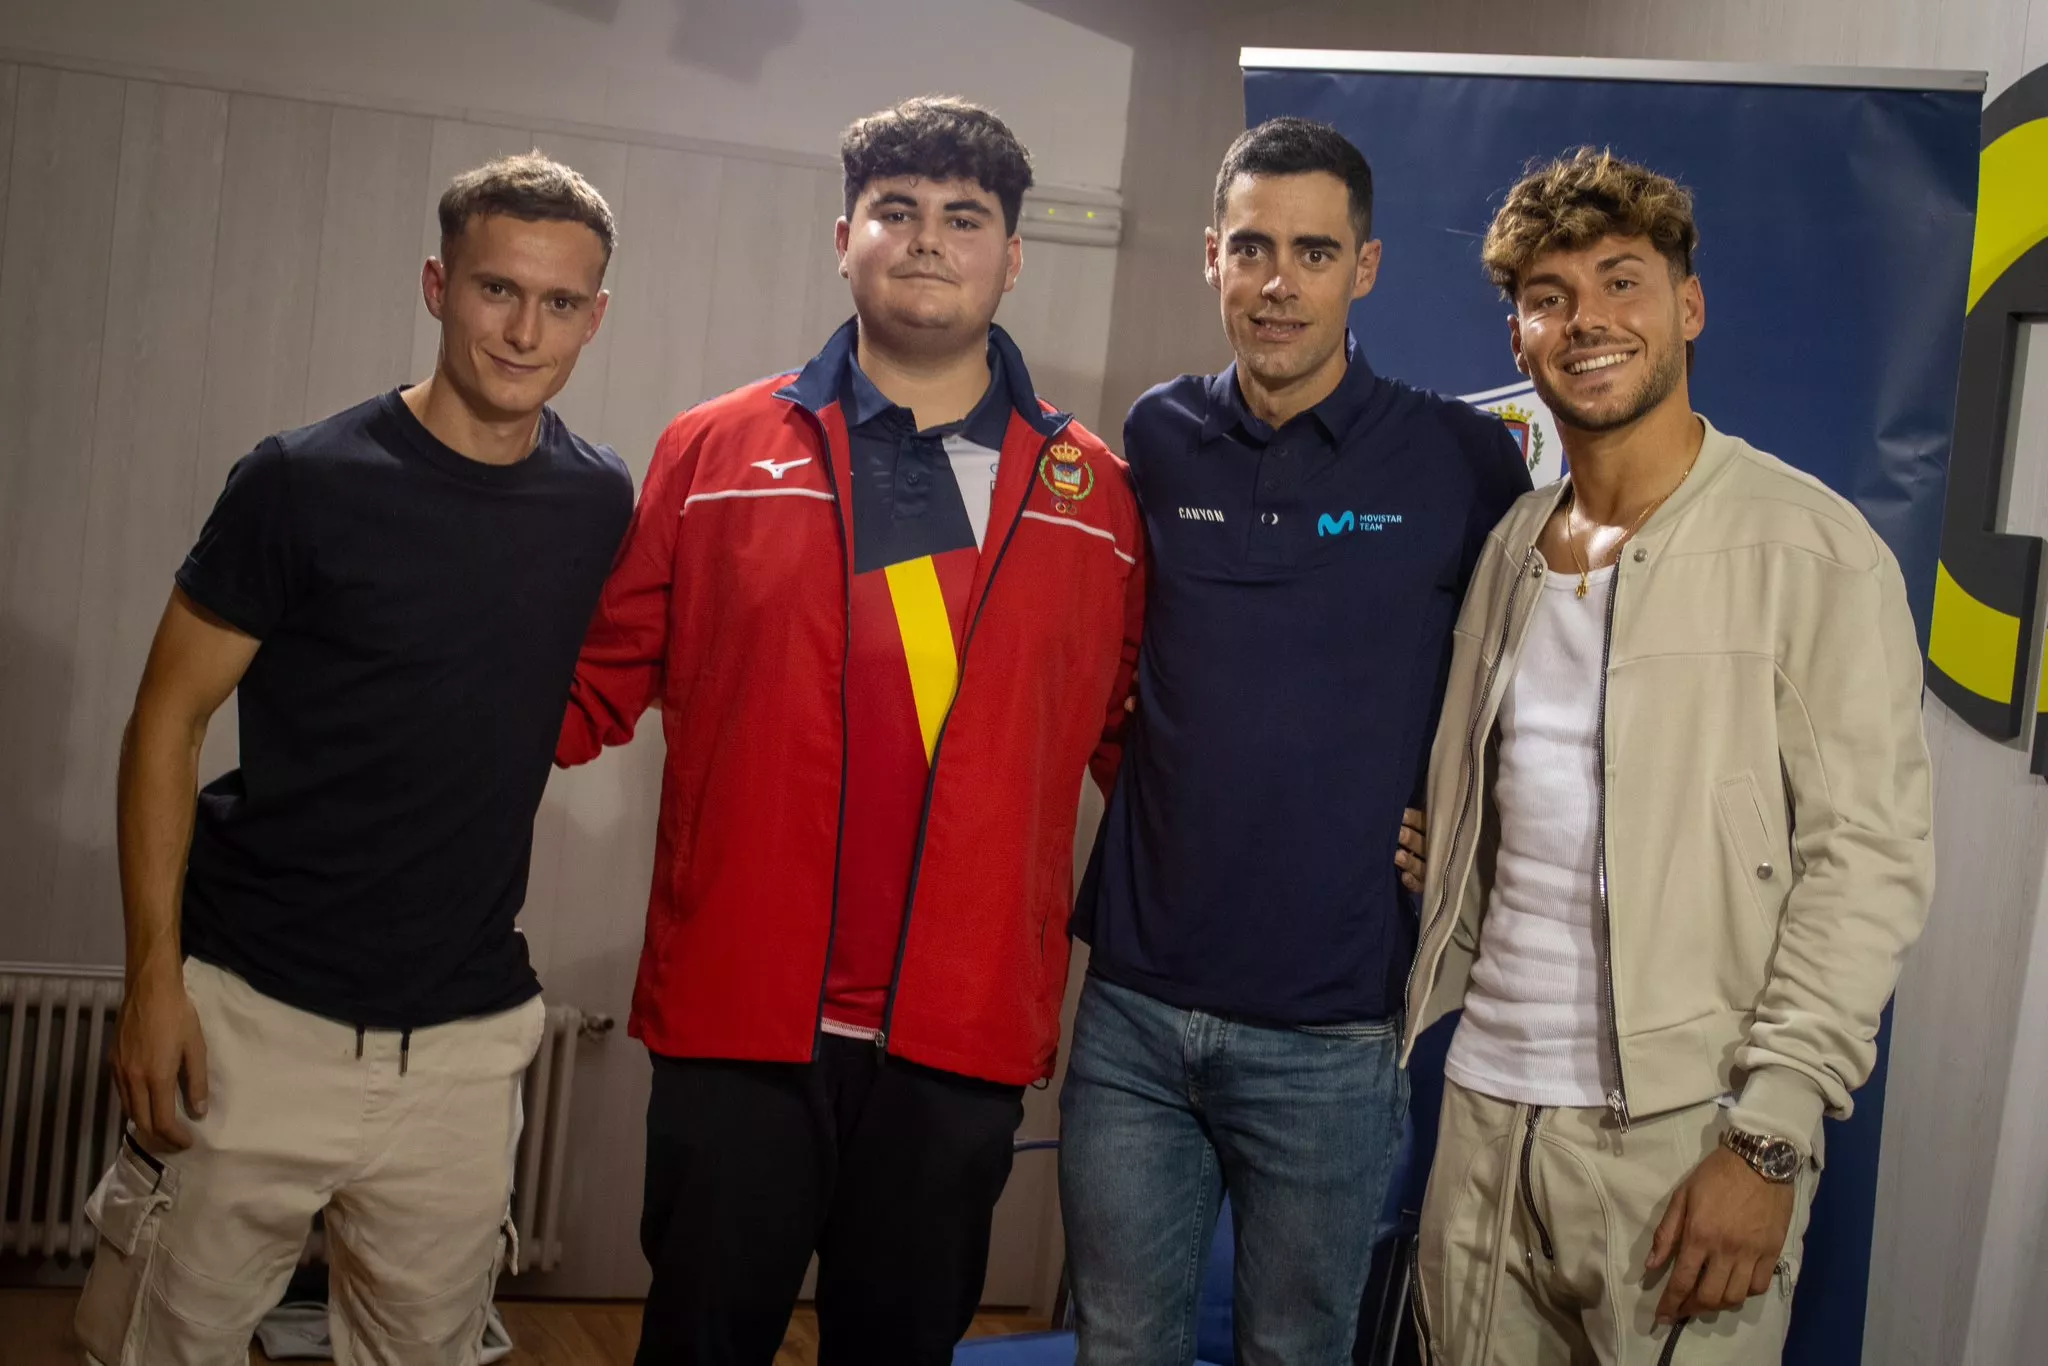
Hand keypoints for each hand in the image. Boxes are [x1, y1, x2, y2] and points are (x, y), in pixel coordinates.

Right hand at [113, 963, 208, 1150]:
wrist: (149, 990)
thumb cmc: (178, 1016)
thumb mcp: (196, 1048)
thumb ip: (196, 1082)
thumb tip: (199, 1111)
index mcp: (156, 1077)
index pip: (162, 1121)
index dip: (174, 1138)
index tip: (186, 1143)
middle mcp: (133, 1079)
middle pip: (141, 1121)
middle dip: (158, 1137)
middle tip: (174, 1141)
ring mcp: (119, 1071)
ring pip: (128, 1110)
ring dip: (144, 1122)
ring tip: (162, 1126)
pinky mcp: (112, 1061)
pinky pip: (121, 1094)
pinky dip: (133, 1106)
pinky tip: (146, 1102)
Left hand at [1396, 807, 1426, 892]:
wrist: (1444, 871)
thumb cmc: (1421, 838)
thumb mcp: (1423, 825)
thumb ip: (1416, 817)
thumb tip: (1398, 805)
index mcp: (1433, 831)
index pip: (1424, 824)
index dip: (1413, 819)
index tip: (1401, 815)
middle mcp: (1433, 851)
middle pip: (1423, 844)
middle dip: (1410, 839)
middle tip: (1399, 833)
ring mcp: (1430, 870)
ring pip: (1421, 866)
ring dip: (1409, 861)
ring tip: (1397, 855)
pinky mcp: (1425, 885)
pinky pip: (1419, 885)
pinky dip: (1412, 882)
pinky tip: (1404, 877)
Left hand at [1646, 1146, 1794, 1322]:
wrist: (1758, 1161)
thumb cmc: (1714, 1175)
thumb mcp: (1682, 1196)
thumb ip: (1666, 1233)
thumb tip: (1651, 1265)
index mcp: (1699, 1235)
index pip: (1682, 1280)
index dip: (1670, 1303)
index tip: (1662, 1317)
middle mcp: (1726, 1250)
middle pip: (1709, 1296)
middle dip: (1691, 1309)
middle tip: (1682, 1310)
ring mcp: (1752, 1253)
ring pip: (1735, 1297)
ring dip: (1717, 1306)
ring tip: (1705, 1302)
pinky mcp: (1772, 1252)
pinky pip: (1758, 1286)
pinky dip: (1744, 1294)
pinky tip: (1734, 1288)